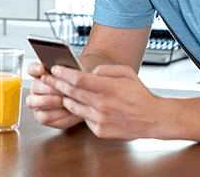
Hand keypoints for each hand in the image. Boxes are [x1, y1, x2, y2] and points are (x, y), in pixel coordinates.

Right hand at [25, 61, 82, 128]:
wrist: (84, 105)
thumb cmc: (79, 89)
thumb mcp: (79, 78)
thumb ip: (74, 73)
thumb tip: (81, 70)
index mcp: (42, 75)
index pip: (32, 69)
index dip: (35, 68)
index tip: (42, 69)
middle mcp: (37, 88)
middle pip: (34, 86)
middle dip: (47, 88)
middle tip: (60, 90)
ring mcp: (36, 102)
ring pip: (32, 102)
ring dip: (48, 101)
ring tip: (61, 101)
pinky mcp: (41, 116)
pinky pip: (43, 116)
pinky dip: (55, 114)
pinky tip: (65, 111)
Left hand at [44, 64, 166, 139]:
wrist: (153, 119)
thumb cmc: (140, 94)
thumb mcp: (126, 73)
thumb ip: (105, 69)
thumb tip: (88, 72)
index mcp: (110, 88)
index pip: (79, 79)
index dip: (64, 73)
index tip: (54, 68)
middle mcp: (103, 105)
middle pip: (72, 92)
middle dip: (56, 84)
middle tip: (47, 78)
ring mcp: (101, 120)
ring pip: (74, 106)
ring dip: (65, 98)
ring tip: (62, 91)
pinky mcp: (100, 131)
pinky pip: (84, 118)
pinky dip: (81, 110)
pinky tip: (83, 105)